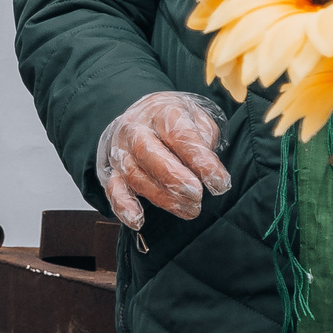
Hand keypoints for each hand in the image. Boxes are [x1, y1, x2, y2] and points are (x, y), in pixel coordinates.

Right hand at [95, 91, 231, 227]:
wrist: (148, 115)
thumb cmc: (179, 123)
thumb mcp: (199, 122)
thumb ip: (204, 145)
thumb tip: (211, 176)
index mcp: (162, 112)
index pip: (179, 134)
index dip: (200, 160)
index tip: (219, 182)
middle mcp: (136, 129)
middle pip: (148, 152)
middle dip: (174, 178)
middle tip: (197, 195)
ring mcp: (121, 151)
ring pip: (135, 175)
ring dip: (162, 197)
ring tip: (190, 210)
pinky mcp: (113, 171)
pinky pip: (113, 189)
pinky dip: (123, 206)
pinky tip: (137, 220)